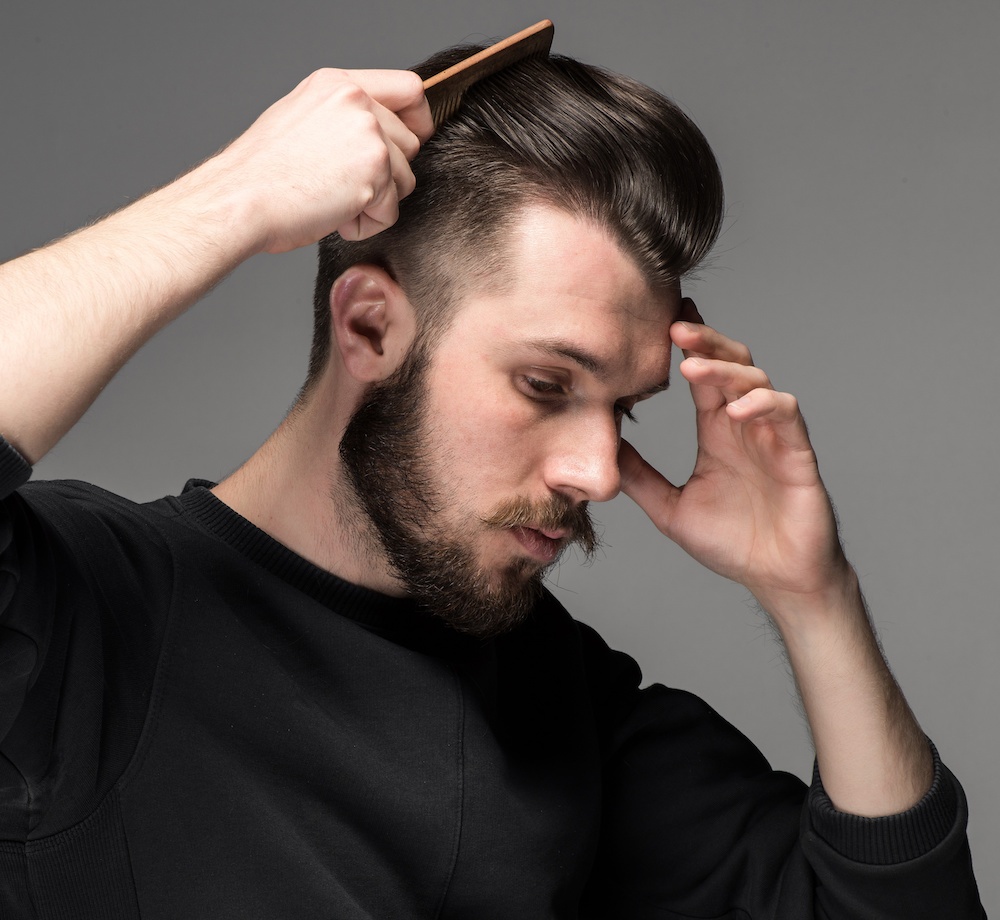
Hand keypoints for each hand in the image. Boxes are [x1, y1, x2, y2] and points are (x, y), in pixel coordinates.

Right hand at [194, 68, 432, 252]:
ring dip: (376, 202)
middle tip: (342, 186)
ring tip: (333, 201)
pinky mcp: (374, 171)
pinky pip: (391, 212)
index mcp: (338, 85)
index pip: (408, 88)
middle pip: (410, 144)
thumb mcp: (302, 120)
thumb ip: (343, 118)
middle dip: (387, 175)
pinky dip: (366, 225)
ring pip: (405, 180)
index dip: (417, 120)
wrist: (240, 199)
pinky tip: (333, 216)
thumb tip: (377, 135)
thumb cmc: (261, 174)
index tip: (411, 140)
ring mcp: (368, 135)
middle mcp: (357, 103)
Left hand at [619, 299, 850, 615]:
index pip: (702, 375)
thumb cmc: (733, 543)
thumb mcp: (670, 509)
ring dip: (726, 369)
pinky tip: (735, 410)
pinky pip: (786, 414)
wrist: (779, 580)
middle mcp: (745, 425)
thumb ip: (639, 477)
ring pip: (756, 380)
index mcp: (716, 431)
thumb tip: (601, 449)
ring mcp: (772, 435)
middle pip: (731, 363)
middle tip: (674, 327)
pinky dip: (763, 404)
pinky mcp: (797, 453)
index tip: (658, 322)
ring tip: (693, 367)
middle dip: (706, 340)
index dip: (687, 346)